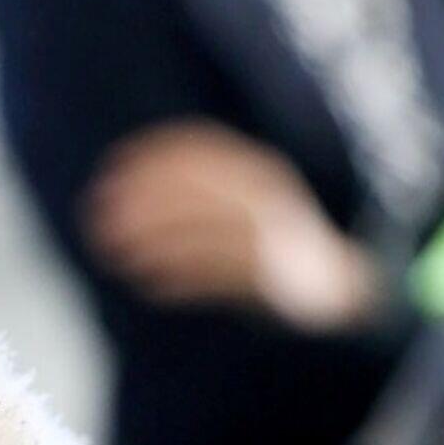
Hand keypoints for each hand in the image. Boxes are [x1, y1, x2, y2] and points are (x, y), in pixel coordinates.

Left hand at [85, 121, 381, 328]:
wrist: (343, 292)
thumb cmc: (279, 251)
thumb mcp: (245, 208)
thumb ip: (203, 198)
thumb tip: (134, 199)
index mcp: (262, 173)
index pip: (205, 151)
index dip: (156, 156)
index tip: (113, 166)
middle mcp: (272, 199)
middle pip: (202, 191)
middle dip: (147, 199)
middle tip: (100, 211)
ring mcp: (278, 240)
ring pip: (210, 233)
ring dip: (159, 240)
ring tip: (117, 253)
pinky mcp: (279, 280)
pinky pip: (224, 277)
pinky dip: (184, 280)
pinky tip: (151, 286)